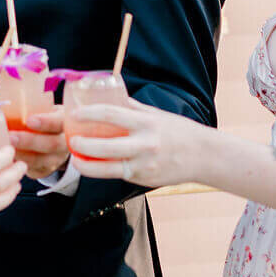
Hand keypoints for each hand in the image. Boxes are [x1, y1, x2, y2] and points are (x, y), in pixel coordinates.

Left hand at [9, 107, 68, 179]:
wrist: (54, 139)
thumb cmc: (43, 119)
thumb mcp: (43, 109)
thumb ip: (28, 105)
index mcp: (65, 122)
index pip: (60, 122)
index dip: (47, 122)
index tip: (29, 120)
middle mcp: (64, 142)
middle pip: (51, 144)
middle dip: (30, 141)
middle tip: (11, 137)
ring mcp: (56, 158)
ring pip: (41, 160)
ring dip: (22, 155)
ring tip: (5, 149)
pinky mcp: (45, 170)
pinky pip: (33, 170)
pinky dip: (19, 165)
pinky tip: (8, 159)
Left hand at [68, 102, 209, 187]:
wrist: (204, 156)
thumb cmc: (179, 132)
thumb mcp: (156, 115)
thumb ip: (132, 108)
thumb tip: (109, 96)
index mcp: (146, 123)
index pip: (111, 114)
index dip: (89, 114)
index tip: (75, 114)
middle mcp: (144, 144)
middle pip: (105, 147)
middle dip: (83, 145)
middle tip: (71, 141)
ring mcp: (144, 165)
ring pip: (108, 169)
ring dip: (87, 165)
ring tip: (75, 160)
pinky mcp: (144, 179)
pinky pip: (118, 175)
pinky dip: (103, 171)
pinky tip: (93, 166)